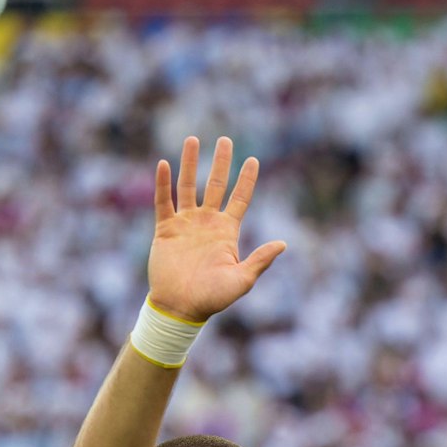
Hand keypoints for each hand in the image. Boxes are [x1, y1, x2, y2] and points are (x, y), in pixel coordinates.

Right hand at [146, 136, 287, 322]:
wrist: (181, 307)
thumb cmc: (214, 298)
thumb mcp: (242, 279)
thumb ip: (260, 260)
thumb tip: (284, 243)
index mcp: (227, 231)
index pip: (240, 198)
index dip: (246, 179)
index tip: (253, 159)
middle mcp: (207, 222)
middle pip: (215, 184)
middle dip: (220, 162)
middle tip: (225, 139)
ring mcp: (185, 223)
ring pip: (187, 186)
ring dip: (189, 163)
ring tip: (192, 139)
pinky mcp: (165, 229)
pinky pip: (163, 201)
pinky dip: (162, 183)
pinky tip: (164, 164)